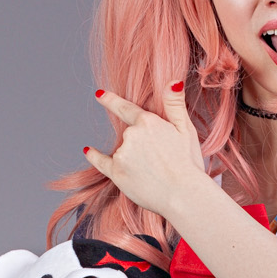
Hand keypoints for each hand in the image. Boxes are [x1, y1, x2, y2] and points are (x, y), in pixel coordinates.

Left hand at [84, 83, 208, 219]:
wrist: (183, 196)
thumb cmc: (188, 164)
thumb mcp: (186, 129)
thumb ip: (175, 104)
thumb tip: (172, 81)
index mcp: (148, 122)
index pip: (125, 108)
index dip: (111, 101)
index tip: (100, 95)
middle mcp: (131, 135)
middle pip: (129, 135)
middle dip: (140, 145)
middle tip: (160, 161)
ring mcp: (122, 155)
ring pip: (122, 151)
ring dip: (132, 158)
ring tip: (153, 172)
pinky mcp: (117, 174)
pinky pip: (101, 162)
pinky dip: (94, 156)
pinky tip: (88, 151)